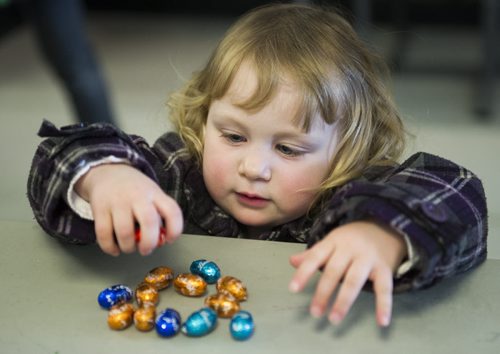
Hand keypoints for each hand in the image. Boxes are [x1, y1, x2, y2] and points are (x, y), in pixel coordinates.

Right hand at [75, 164, 182, 255]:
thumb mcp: (152, 194)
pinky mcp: (100, 208)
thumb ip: (159, 215)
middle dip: (149, 242)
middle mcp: (137, 196)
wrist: (107, 172)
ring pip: (124, 231)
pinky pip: (103, 233)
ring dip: (128, 247)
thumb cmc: (134, 189)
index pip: (172, 211)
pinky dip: (109, 247)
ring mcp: (118, 202)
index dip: (174, 229)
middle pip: (148, 222)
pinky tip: (115, 249)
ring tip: (129, 248)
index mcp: (155, 194)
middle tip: (146, 250)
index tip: (170, 240)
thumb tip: (161, 241)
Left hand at [289, 221, 406, 326]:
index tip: (293, 289)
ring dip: (344, 301)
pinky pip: (384, 288)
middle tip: (315, 312)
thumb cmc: (353, 239)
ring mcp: (368, 258)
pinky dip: (384, 305)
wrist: (386, 226)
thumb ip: (313, 254)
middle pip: (334, 271)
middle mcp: (350, 249)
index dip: (304, 272)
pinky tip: (382, 321)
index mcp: (334, 241)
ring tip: (334, 319)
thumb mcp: (332, 241)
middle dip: (323, 292)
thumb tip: (292, 262)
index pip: (315, 257)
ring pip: (354, 281)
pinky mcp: (385, 268)